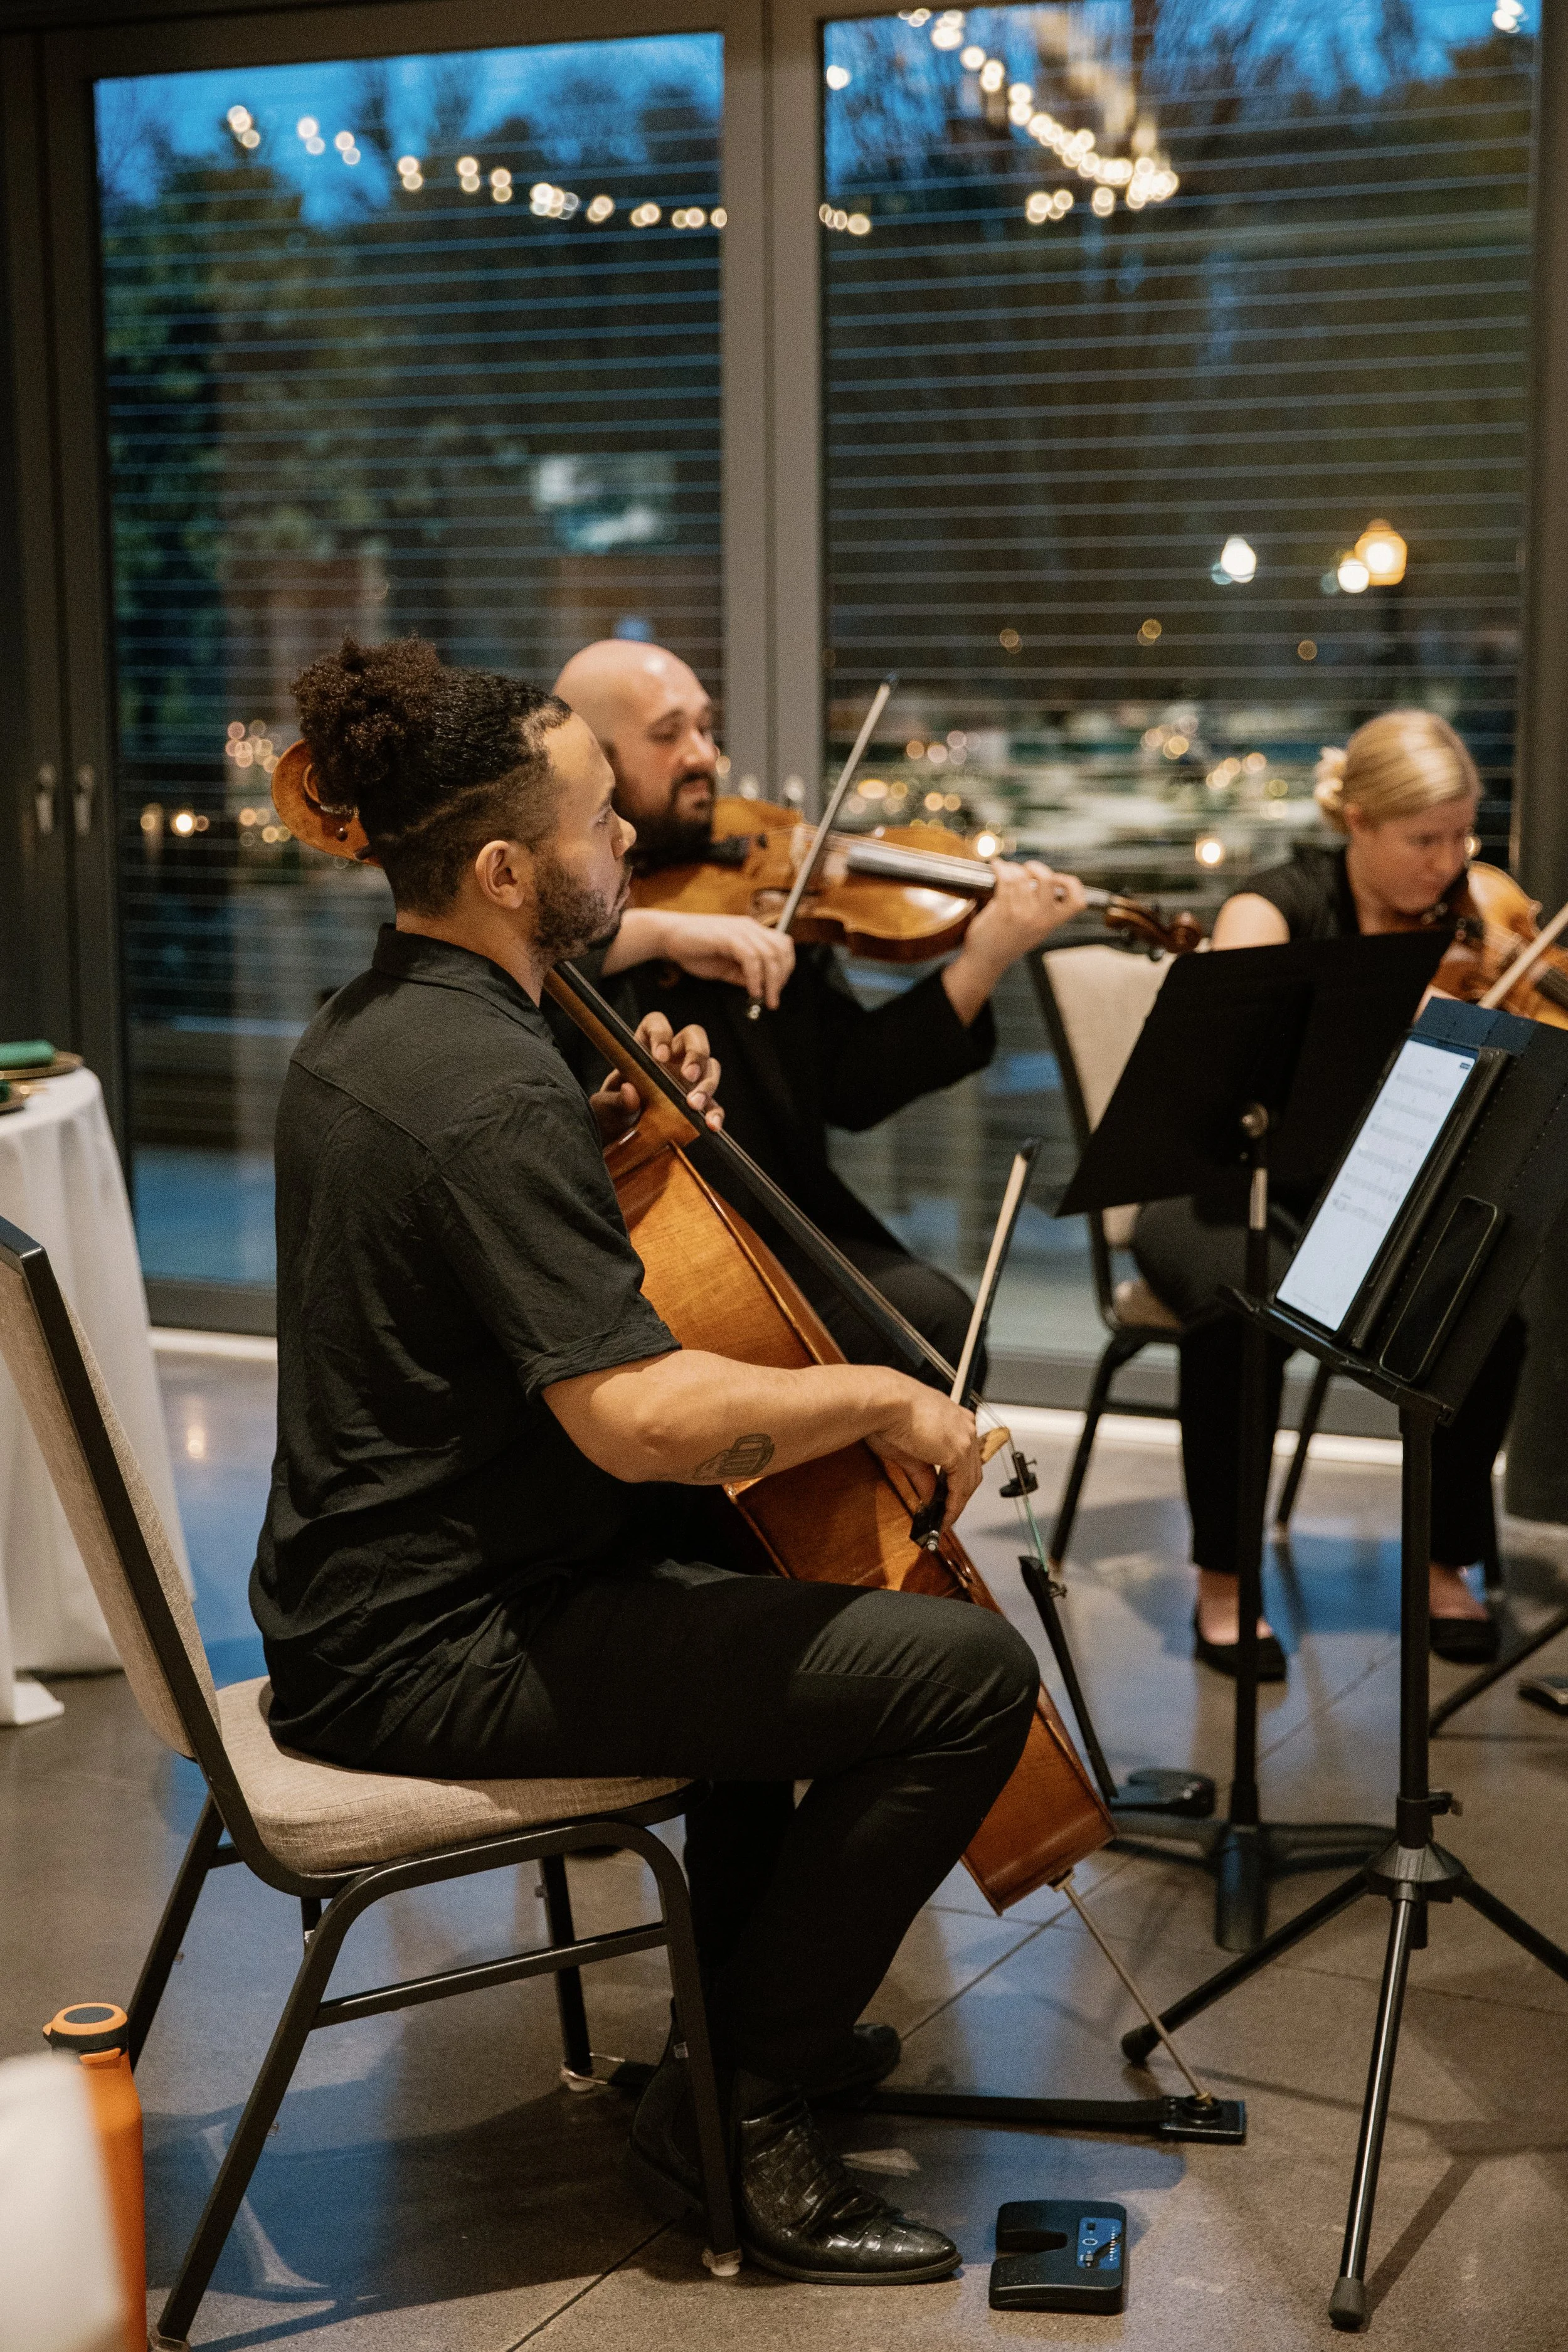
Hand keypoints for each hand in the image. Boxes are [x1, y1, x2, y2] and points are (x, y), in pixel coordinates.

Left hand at [587, 1012, 723, 1147]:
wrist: (618, 1136)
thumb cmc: (610, 1114)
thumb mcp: (606, 1109)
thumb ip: (616, 1101)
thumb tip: (630, 1091)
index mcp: (644, 1048)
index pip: (656, 1024)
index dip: (661, 1034)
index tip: (660, 1057)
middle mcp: (671, 1057)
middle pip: (694, 1037)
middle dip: (696, 1054)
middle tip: (688, 1075)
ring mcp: (688, 1079)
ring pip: (710, 1067)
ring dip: (707, 1084)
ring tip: (694, 1105)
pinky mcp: (698, 1103)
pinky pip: (713, 1104)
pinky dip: (714, 1113)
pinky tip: (711, 1124)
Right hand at [653, 912, 795, 1009]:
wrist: (668, 936)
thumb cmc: (695, 950)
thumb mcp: (725, 967)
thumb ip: (744, 975)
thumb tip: (762, 988)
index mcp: (752, 932)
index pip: (783, 946)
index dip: (786, 969)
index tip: (776, 989)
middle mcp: (749, 928)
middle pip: (782, 950)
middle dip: (782, 978)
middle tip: (772, 998)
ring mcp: (739, 930)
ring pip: (770, 954)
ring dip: (772, 981)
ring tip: (764, 999)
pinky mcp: (727, 937)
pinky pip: (751, 958)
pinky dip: (755, 978)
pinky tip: (751, 991)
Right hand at [864, 1379, 981, 1530]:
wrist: (885, 1402)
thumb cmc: (887, 1414)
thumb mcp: (907, 1450)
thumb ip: (924, 1475)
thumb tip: (928, 1495)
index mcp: (954, 1418)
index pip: (965, 1456)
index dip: (958, 1480)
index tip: (947, 1496)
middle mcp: (964, 1426)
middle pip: (971, 1470)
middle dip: (959, 1495)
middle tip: (946, 1513)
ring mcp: (964, 1438)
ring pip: (969, 1481)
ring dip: (956, 1504)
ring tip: (943, 1520)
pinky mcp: (957, 1452)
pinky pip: (960, 1488)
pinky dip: (953, 1505)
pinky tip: (944, 1516)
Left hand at [942, 862, 1089, 1024]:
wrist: (987, 960)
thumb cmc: (1009, 942)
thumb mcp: (1036, 930)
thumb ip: (1044, 912)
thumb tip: (1048, 883)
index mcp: (1052, 922)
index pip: (1077, 902)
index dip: (1072, 885)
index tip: (1059, 878)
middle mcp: (1040, 917)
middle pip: (1048, 879)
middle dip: (1037, 867)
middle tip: (1026, 870)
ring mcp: (1023, 913)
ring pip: (1023, 876)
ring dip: (1013, 867)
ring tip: (1006, 869)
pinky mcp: (1004, 909)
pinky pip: (1005, 879)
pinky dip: (1000, 867)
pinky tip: (996, 866)